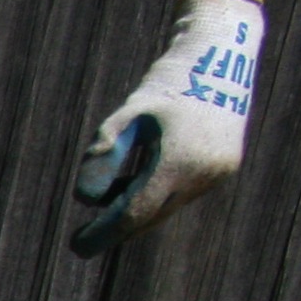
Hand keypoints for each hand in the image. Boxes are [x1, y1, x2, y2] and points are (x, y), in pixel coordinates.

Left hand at [72, 0, 262, 255]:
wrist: (222, 54)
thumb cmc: (169, 80)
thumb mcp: (129, 113)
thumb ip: (105, 153)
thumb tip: (85, 199)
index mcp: (181, 160)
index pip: (135, 211)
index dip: (104, 232)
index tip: (77, 246)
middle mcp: (205, 172)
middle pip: (151, 215)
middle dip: (116, 229)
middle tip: (81, 242)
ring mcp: (219, 172)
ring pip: (167, 206)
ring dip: (135, 211)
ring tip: (105, 209)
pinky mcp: (224, 167)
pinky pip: (182, 193)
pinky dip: (155, 195)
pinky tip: (128, 189)